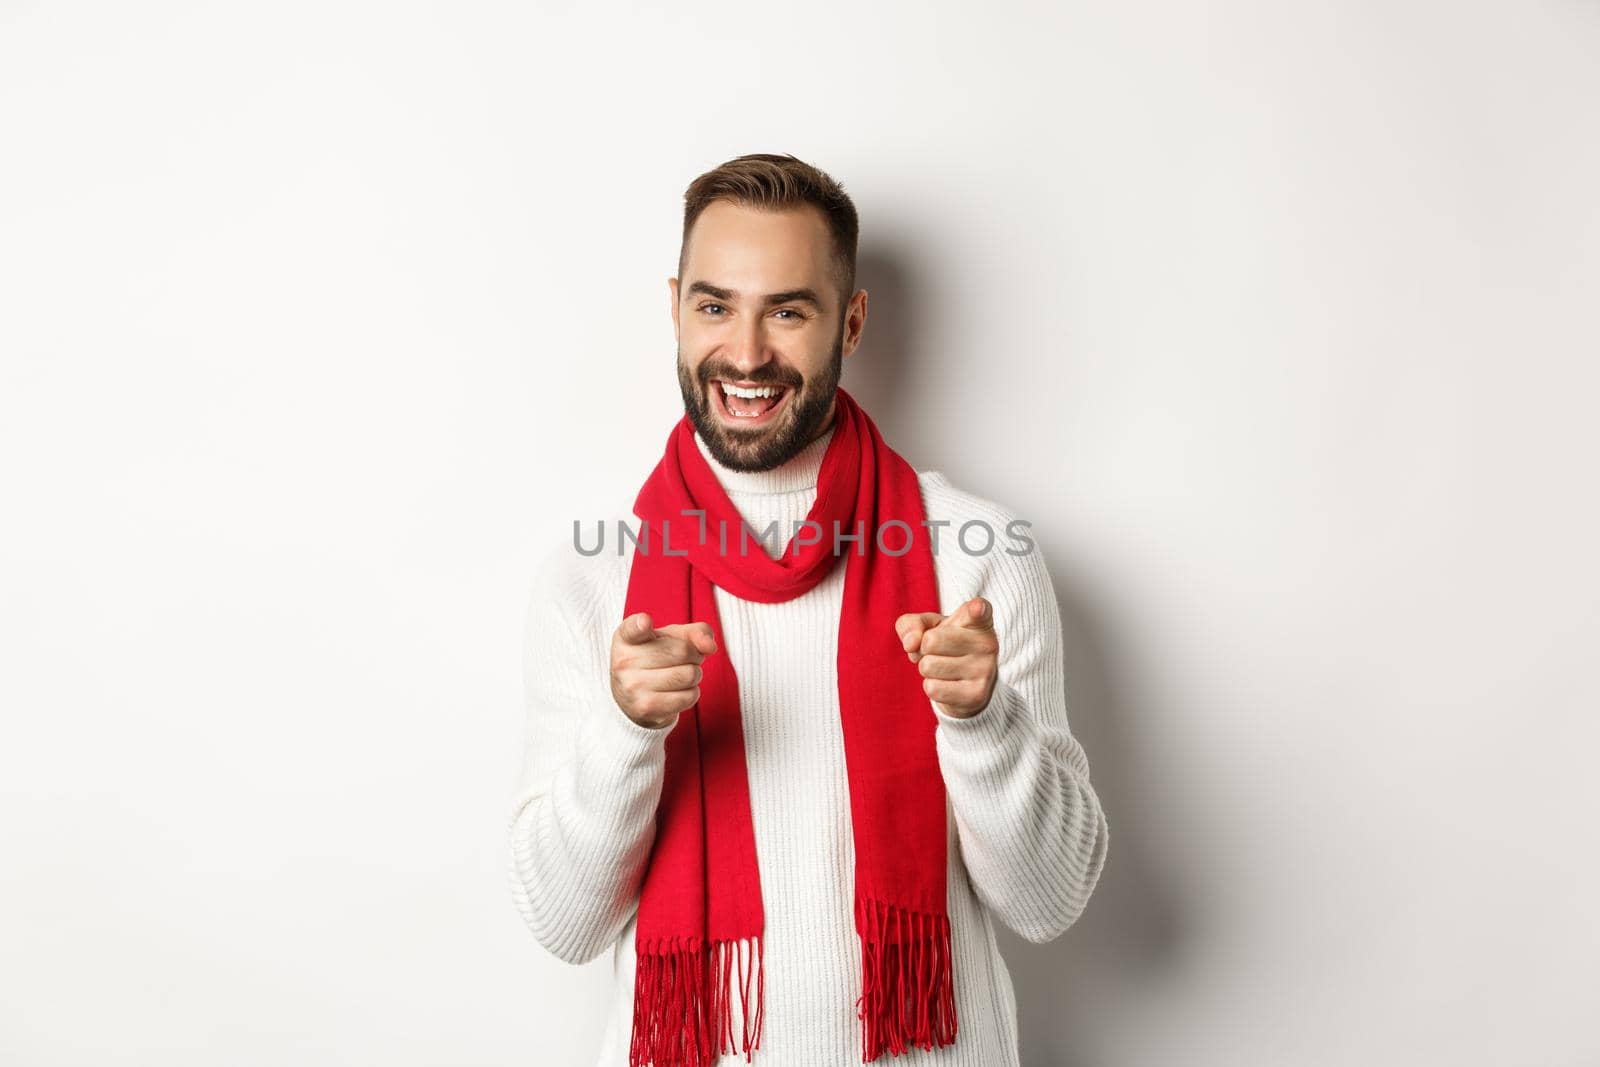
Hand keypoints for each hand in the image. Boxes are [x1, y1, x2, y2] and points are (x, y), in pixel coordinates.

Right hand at [610, 612, 717, 729]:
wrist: (632, 697)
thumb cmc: (655, 658)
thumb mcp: (671, 637)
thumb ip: (696, 632)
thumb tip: (710, 646)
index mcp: (626, 637)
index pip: (634, 628)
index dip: (641, 624)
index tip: (645, 622)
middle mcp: (624, 661)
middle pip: (683, 651)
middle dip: (694, 655)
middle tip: (683, 659)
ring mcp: (632, 686)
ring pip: (689, 675)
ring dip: (694, 674)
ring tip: (680, 674)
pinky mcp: (645, 708)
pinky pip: (689, 696)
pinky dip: (692, 692)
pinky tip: (677, 690)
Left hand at [895, 597, 999, 719]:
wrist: (966, 684)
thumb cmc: (945, 646)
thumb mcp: (927, 627)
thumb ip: (911, 624)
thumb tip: (910, 643)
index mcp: (978, 620)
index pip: (979, 611)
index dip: (977, 609)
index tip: (977, 608)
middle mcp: (987, 643)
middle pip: (930, 641)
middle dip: (924, 648)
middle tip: (939, 652)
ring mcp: (985, 670)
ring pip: (928, 666)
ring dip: (927, 669)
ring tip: (944, 667)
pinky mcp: (977, 694)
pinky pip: (932, 689)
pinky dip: (932, 687)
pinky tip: (949, 684)